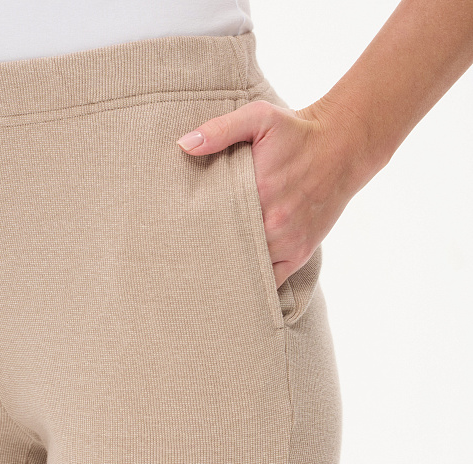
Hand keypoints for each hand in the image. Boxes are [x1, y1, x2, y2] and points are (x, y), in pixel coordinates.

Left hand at [176, 99, 368, 288]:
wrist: (342, 147)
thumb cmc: (297, 132)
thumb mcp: (259, 118)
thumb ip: (220, 130)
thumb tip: (185, 145)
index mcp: (258, 193)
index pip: (215, 223)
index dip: (196, 232)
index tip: (180, 235)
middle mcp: (274, 224)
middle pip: (230, 250)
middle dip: (210, 254)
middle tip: (186, 260)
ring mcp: (289, 242)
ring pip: (249, 270)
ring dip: (230, 271)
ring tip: (207, 275)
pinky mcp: (300, 253)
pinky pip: (272, 281)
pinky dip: (255, 285)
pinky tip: (238, 284)